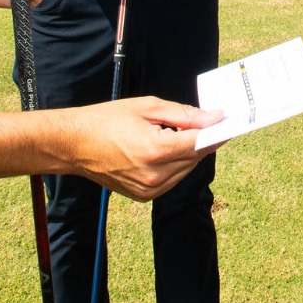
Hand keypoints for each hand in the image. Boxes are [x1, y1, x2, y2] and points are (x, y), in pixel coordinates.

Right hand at [61, 97, 223, 199]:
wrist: (74, 144)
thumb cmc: (107, 120)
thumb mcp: (148, 107)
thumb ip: (184, 115)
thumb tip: (212, 118)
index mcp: (157, 150)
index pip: (200, 143)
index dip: (217, 131)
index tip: (228, 121)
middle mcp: (156, 175)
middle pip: (196, 157)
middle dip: (204, 139)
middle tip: (208, 122)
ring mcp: (149, 189)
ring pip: (186, 170)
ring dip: (189, 152)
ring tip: (176, 133)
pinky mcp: (144, 196)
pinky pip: (172, 179)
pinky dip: (175, 164)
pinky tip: (164, 148)